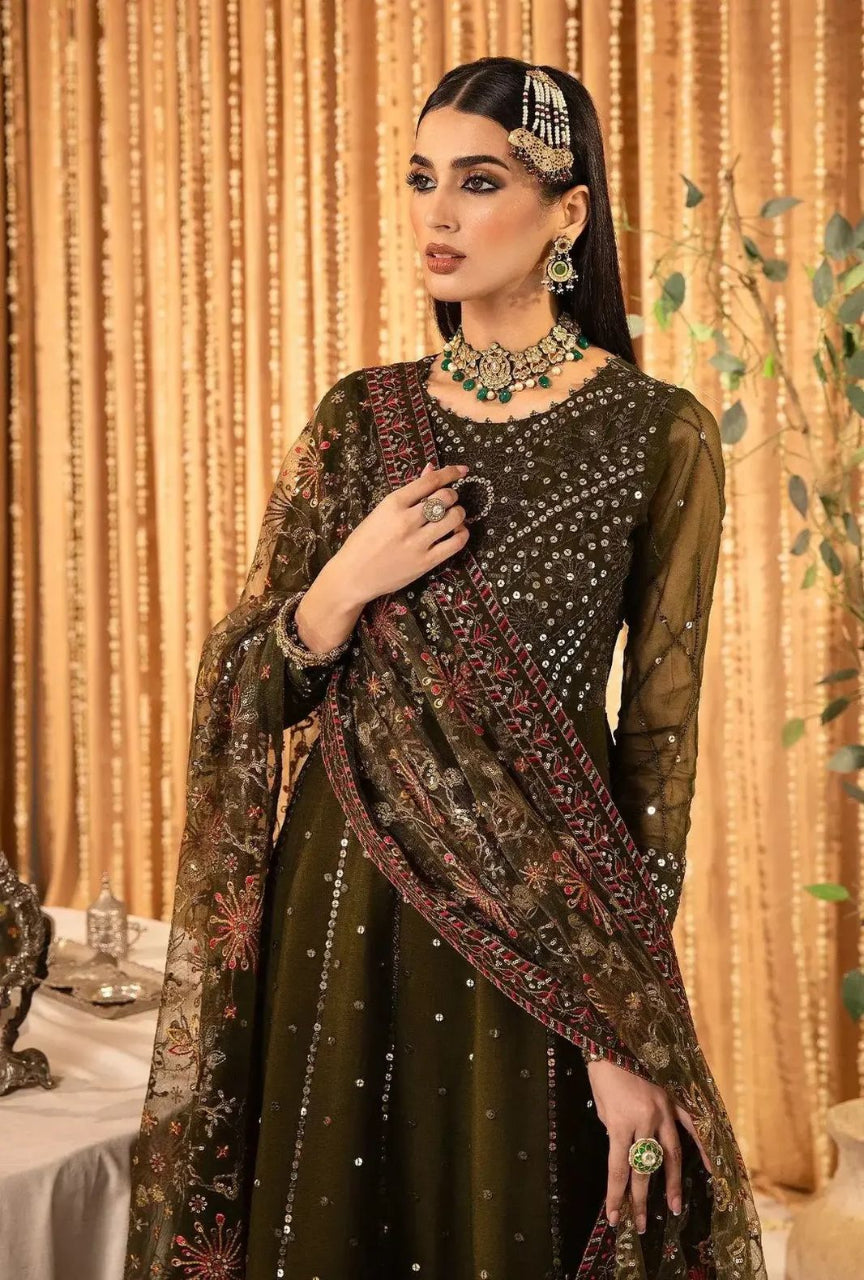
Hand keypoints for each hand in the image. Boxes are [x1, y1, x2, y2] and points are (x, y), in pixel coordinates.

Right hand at [328, 462, 470, 607]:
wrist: (352, 576)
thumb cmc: (363, 542)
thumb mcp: (381, 512)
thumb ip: (408, 492)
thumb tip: (431, 469)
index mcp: (393, 503)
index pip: (430, 481)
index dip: (450, 472)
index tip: (461, 470)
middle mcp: (407, 520)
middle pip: (445, 497)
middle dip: (452, 495)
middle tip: (449, 501)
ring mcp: (417, 542)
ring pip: (454, 518)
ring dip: (459, 513)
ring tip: (453, 517)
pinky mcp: (426, 562)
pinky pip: (456, 543)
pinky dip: (462, 534)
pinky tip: (457, 533)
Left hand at [586, 1059, 712, 1233]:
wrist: (614, 1037)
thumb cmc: (602, 1072)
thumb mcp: (601, 1106)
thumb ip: (616, 1131)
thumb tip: (627, 1151)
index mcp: (620, 1122)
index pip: (618, 1168)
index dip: (616, 1195)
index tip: (615, 1217)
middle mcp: (645, 1120)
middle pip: (644, 1169)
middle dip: (641, 1199)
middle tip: (641, 1224)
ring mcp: (663, 1111)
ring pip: (671, 1155)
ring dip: (673, 1184)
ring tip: (675, 1207)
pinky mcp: (674, 1100)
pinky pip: (692, 1127)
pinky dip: (703, 1148)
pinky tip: (713, 1168)